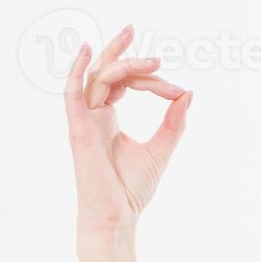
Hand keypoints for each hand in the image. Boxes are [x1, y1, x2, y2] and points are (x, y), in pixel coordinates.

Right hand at [64, 23, 192, 237]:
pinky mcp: (79, 130)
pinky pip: (71, 93)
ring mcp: (84, 121)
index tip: (178, 90)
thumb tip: (189, 93)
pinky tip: (87, 49)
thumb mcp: (161, 149)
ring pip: (98, 79)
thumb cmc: (132, 189)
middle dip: (125, 54)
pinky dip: (75, 70)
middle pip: (107, 74)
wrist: (119, 217)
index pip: (123, 83)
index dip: (150, 80)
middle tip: (150, 45)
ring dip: (123, 64)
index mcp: (107, 119)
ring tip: (153, 61)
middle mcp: (93, 115)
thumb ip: (174, 122)